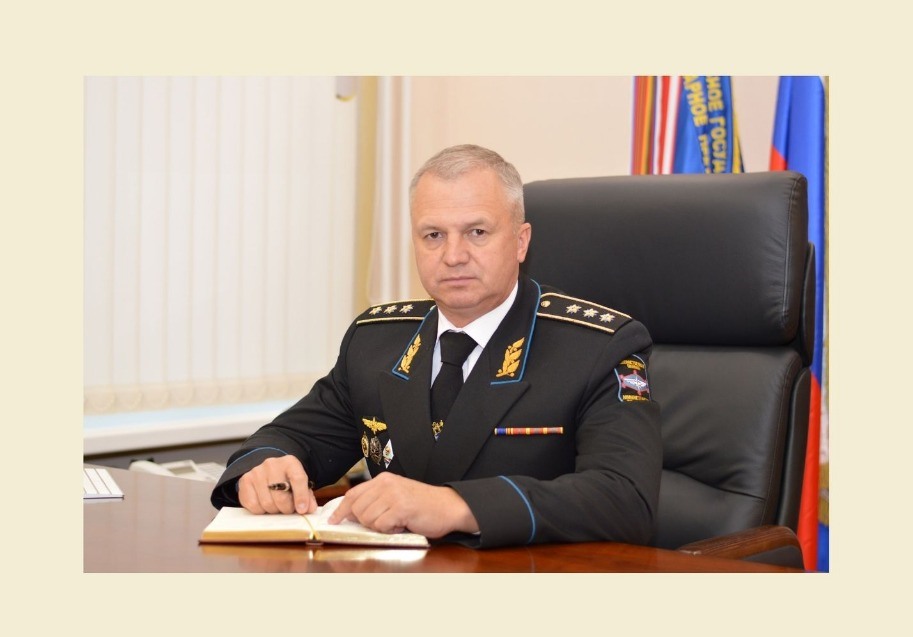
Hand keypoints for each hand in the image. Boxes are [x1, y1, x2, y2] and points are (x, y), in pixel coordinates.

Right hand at [238, 455, 317, 514]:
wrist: (269, 471)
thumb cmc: (287, 480)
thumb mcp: (300, 484)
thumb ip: (307, 496)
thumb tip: (309, 509)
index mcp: (290, 463)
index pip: (297, 478)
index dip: (301, 496)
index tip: (302, 510)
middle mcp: (272, 465)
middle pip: (281, 496)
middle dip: (286, 508)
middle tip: (289, 510)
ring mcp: (257, 472)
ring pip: (267, 503)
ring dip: (274, 510)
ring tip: (277, 506)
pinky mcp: (245, 481)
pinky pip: (253, 505)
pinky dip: (260, 510)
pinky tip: (265, 505)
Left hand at [328, 472, 478, 537]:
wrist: (449, 506)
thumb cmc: (422, 505)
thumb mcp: (396, 496)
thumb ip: (376, 500)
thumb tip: (352, 514)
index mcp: (383, 480)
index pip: (353, 494)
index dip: (340, 509)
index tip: (333, 520)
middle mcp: (386, 484)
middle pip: (357, 509)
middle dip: (366, 522)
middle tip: (384, 523)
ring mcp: (393, 495)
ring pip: (367, 518)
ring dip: (379, 527)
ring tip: (395, 522)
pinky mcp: (401, 508)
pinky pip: (381, 525)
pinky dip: (389, 531)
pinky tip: (401, 525)